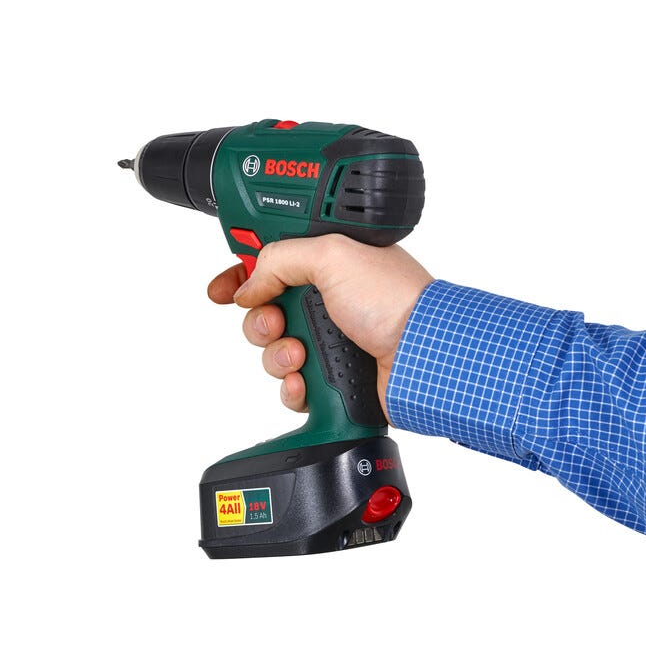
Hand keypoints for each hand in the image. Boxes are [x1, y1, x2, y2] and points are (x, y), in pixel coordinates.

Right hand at [206, 234, 433, 421]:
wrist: (423, 356)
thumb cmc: (393, 301)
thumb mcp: (332, 254)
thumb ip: (280, 258)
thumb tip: (249, 283)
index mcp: (330, 266)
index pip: (271, 265)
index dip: (241, 276)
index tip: (222, 291)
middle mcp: (329, 303)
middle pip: (264, 312)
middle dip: (259, 321)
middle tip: (275, 322)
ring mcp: (332, 343)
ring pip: (274, 353)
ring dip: (278, 355)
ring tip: (301, 354)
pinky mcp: (336, 381)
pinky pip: (293, 390)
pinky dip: (294, 388)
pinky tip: (307, 382)